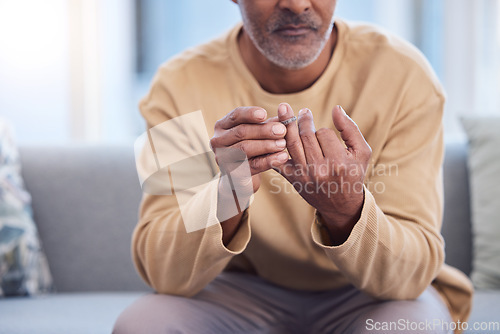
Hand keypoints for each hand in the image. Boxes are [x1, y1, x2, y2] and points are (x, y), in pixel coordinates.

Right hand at [210, 107, 288, 193]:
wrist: (241, 174)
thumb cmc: (250, 146)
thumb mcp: (256, 133)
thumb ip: (267, 124)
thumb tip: (284, 116)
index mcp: (222, 126)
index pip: (235, 115)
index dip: (250, 114)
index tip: (265, 113)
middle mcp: (218, 140)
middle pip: (241, 132)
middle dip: (263, 130)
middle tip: (282, 130)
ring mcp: (222, 158)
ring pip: (245, 148)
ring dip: (266, 145)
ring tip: (283, 144)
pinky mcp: (232, 173)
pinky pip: (252, 165)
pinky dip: (269, 161)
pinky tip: (282, 157)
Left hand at [275, 103, 371, 244]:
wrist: (341, 205)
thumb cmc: (353, 174)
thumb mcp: (362, 152)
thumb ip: (350, 128)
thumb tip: (336, 108)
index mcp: (338, 162)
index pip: (324, 133)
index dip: (324, 130)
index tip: (326, 134)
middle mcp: (319, 169)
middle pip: (306, 136)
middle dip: (303, 120)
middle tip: (303, 111)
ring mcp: (304, 175)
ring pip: (292, 144)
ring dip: (287, 125)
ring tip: (285, 110)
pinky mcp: (293, 179)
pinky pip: (277, 161)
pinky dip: (272, 148)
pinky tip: (270, 134)